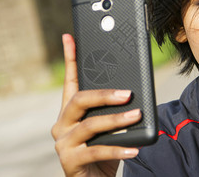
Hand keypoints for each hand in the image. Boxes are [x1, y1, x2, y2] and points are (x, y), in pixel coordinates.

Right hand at [52, 34, 141, 176]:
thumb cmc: (103, 151)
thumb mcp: (107, 127)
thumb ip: (111, 110)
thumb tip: (131, 90)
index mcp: (70, 112)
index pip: (70, 81)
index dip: (70, 58)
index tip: (70, 37)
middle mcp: (62, 124)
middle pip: (79, 100)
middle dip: (104, 94)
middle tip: (128, 93)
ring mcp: (63, 143)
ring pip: (90, 125)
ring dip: (116, 120)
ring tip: (136, 115)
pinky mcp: (69, 161)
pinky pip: (96, 151)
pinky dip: (117, 149)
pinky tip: (133, 148)